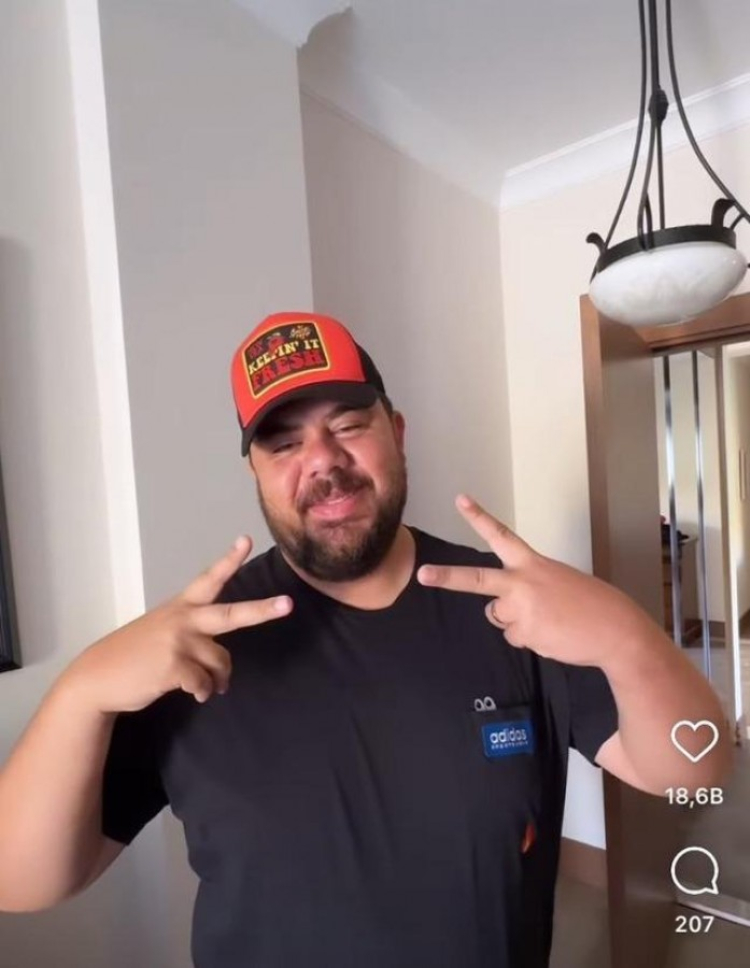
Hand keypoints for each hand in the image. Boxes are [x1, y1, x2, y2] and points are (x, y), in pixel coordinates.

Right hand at [61, 536, 292, 712]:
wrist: (99, 676)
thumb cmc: (135, 654)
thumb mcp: (162, 632)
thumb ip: (194, 639)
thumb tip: (219, 668)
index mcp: (181, 607)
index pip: (209, 579)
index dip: (229, 560)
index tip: (246, 540)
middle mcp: (183, 620)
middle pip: (230, 614)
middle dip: (262, 610)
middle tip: (287, 604)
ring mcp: (179, 642)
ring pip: (220, 661)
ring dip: (219, 679)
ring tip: (210, 686)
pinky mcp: (173, 667)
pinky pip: (204, 683)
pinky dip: (204, 691)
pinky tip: (196, 694)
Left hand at [416, 494, 653, 667]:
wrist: (616, 631)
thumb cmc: (592, 604)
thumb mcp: (558, 580)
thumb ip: (527, 586)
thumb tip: (502, 610)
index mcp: (533, 563)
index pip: (502, 535)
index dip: (479, 517)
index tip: (460, 500)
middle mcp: (522, 583)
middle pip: (476, 580)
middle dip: (447, 578)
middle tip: (423, 574)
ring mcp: (521, 610)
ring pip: (499, 617)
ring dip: (517, 621)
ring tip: (549, 620)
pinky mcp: (525, 634)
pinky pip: (515, 638)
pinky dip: (531, 638)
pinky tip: (554, 634)